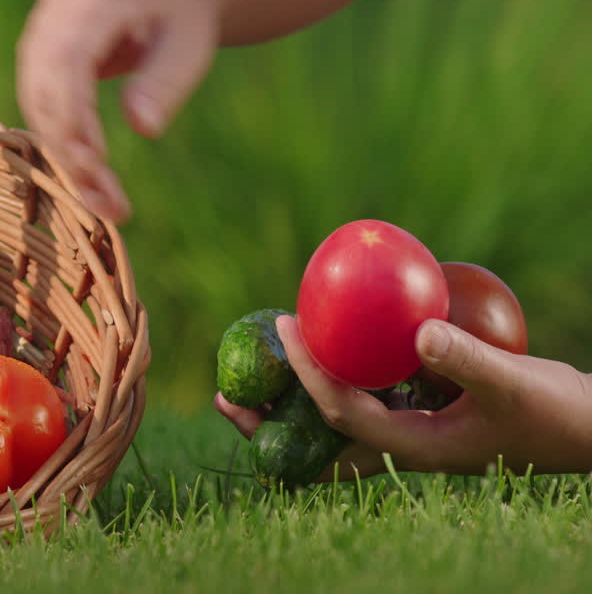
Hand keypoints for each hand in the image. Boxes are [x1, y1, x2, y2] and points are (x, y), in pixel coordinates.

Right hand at [15, 0, 220, 222]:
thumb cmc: (182, 18)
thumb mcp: (189, 48)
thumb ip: (164, 84)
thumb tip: (143, 128)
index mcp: (96, 1)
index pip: (68, 60)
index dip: (74, 113)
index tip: (96, 161)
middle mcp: (55, 14)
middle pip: (45, 88)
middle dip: (69, 148)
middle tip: (105, 201)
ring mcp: (40, 34)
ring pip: (36, 105)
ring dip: (65, 157)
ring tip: (104, 202)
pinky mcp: (37, 59)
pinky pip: (39, 108)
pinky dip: (63, 146)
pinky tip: (91, 182)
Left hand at [216, 315, 591, 478]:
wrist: (589, 430)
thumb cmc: (558, 414)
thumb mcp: (516, 385)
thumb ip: (469, 360)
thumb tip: (416, 331)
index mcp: (413, 447)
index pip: (342, 413)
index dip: (308, 374)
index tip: (285, 330)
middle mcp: (399, 444)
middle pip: (316, 442)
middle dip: (268, 424)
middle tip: (222, 394)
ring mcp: (407, 430)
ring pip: (333, 421)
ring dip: (292, 400)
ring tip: (250, 372)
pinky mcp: (420, 412)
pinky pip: (364, 396)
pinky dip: (337, 375)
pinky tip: (325, 342)